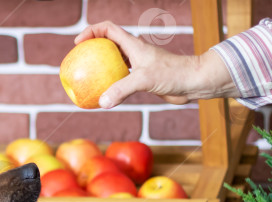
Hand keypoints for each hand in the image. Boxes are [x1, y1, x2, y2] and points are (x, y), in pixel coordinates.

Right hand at [75, 21, 236, 107]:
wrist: (193, 82)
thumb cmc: (172, 74)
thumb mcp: (144, 80)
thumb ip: (122, 89)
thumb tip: (102, 102)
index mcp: (133, 45)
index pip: (107, 29)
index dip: (91, 31)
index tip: (78, 43)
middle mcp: (134, 52)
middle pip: (107, 44)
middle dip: (91, 49)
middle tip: (78, 62)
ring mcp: (137, 65)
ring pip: (112, 62)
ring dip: (99, 68)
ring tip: (86, 79)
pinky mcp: (141, 79)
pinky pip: (120, 79)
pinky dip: (109, 85)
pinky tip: (102, 96)